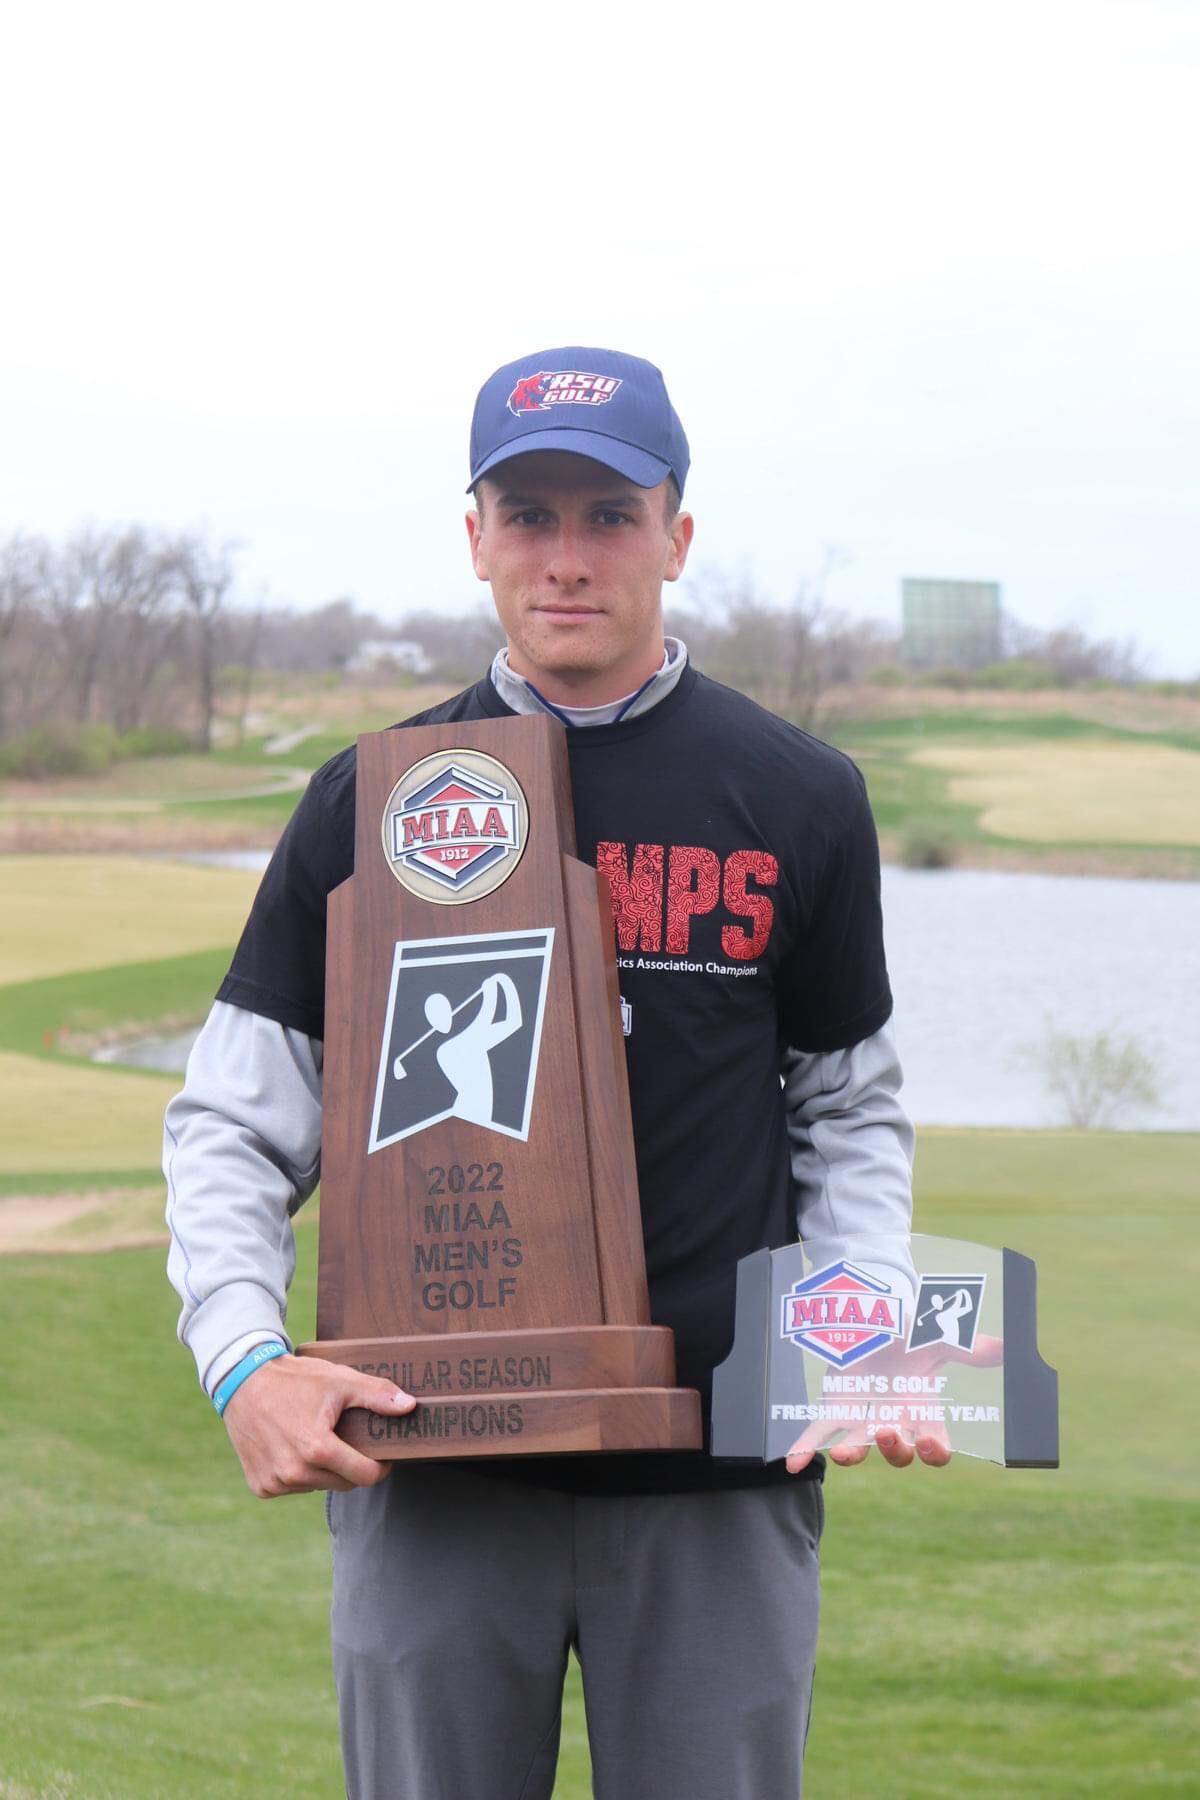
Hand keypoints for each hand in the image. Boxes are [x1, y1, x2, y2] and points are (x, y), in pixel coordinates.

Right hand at [222, 1354, 415, 1496]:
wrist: (242, 1381)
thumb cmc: (295, 1380)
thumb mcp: (340, 1380)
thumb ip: (378, 1395)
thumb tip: (411, 1406)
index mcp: (317, 1450)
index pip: (366, 1476)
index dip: (379, 1465)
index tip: (380, 1453)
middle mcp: (295, 1472)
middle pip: (344, 1483)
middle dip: (350, 1465)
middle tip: (344, 1438)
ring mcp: (275, 1482)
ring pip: (318, 1485)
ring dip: (323, 1469)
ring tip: (313, 1438)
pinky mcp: (260, 1486)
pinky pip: (292, 1488)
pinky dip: (297, 1473)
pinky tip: (291, 1447)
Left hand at [784, 1332, 1002, 1475]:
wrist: (876, 1319)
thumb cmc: (912, 1334)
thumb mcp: (940, 1337)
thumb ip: (970, 1346)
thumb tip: (1007, 1348)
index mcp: (923, 1411)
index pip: (936, 1444)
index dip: (935, 1449)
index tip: (932, 1443)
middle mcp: (894, 1422)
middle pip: (899, 1453)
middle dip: (895, 1449)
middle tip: (888, 1432)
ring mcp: (862, 1419)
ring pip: (860, 1448)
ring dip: (852, 1454)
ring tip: (844, 1454)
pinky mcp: (835, 1409)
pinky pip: (819, 1434)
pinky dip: (806, 1448)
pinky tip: (792, 1462)